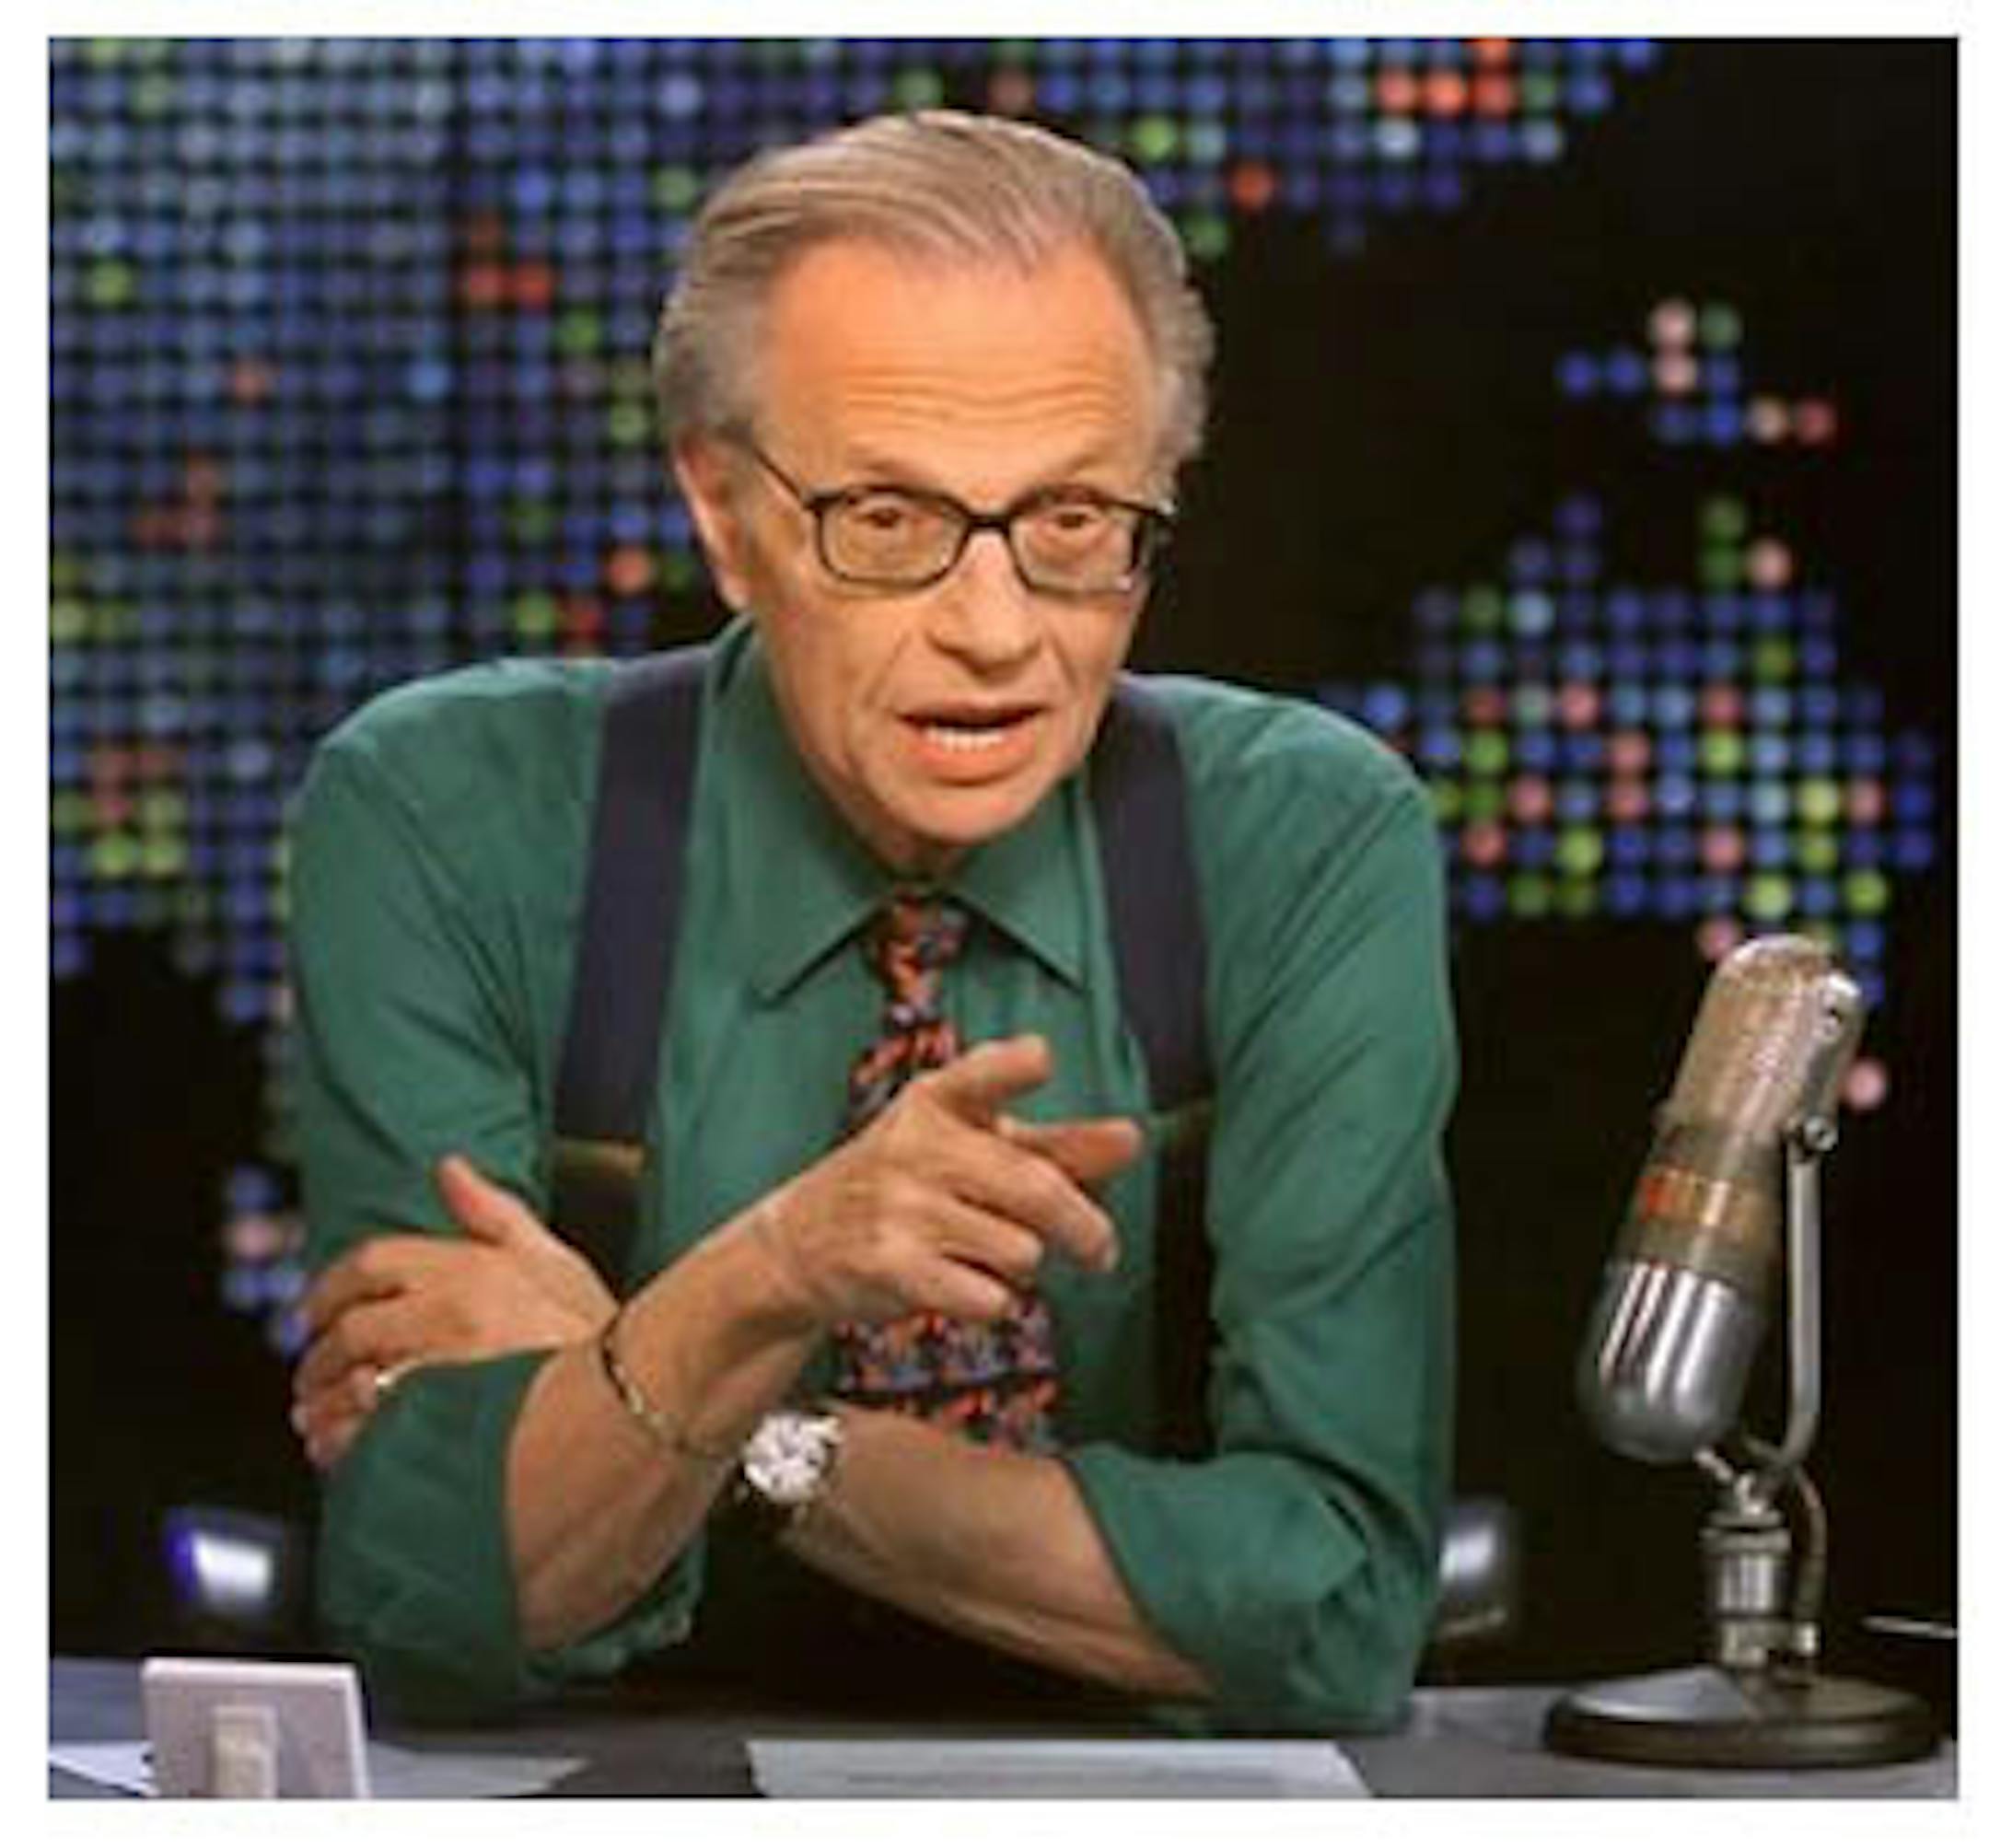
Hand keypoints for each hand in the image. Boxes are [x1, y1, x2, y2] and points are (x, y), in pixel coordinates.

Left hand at [291, 1155, 615, 1470]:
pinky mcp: (444, 1433)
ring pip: (351, 1386)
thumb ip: (492, 1212)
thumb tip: (447, 1166)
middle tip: (310, 1374)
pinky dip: (346, 1446)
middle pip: (351, 1330)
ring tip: (315, 1421)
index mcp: (468, 1269)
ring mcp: (443, 1378)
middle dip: (319, 1355)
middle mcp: (447, 1318)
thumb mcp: (553, 1258)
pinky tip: (344, 1453)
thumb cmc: (597, 1333)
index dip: (331, 1288)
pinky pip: (369, 1438)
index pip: (370, 1263)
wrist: (637, 1398)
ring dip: (323, 1405)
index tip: (315, 1312)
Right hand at [750, 1034, 1142, 1329]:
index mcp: (937, 1101)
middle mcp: (918, 1145)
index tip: (1041, 1059)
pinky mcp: (890, 1264)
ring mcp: (900, 1205)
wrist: (801, 1241)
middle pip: (1038, 1187)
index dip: (1014, 1066)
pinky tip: (963, 1284)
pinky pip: (989, 1297)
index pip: (981, 1073)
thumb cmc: (908, 1184)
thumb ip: (1054, 1145)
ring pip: (1021, 1250)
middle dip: (1086, 1228)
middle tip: (1100, 1250)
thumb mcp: (968, 1146)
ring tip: (990, 1253)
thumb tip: (1132, 1138)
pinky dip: (992, 1301)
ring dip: (1023, 1263)